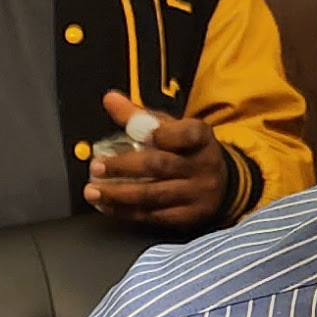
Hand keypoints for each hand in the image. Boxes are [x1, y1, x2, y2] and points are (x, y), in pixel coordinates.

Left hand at [83, 96, 233, 227]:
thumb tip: (109, 99)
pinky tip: (107, 206)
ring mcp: (196, 194)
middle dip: (125, 167)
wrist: (223, 185)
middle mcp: (202, 166)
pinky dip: (126, 211)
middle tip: (97, 167)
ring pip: (154, 195)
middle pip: (161, 165)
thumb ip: (141, 116)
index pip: (185, 133)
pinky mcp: (188, 217)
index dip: (160, 133)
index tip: (134, 130)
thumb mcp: (172, 128)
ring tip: (93, 191)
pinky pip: (153, 216)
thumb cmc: (188, 151)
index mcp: (200, 138)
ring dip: (119, 194)